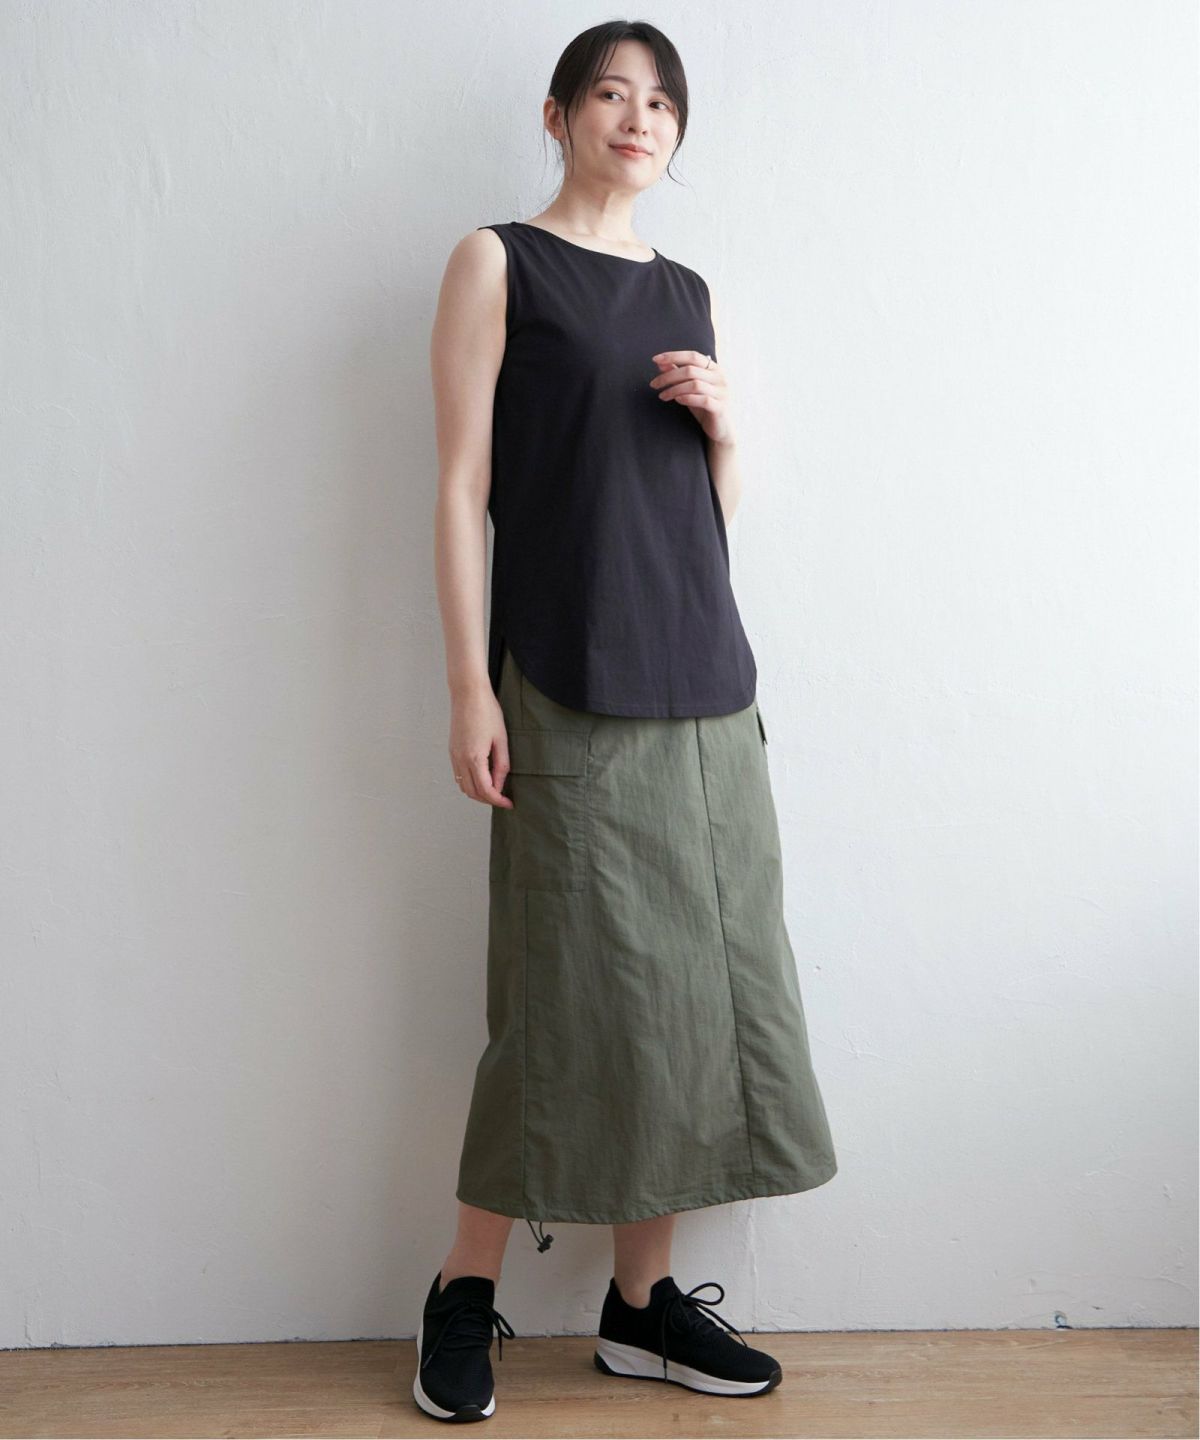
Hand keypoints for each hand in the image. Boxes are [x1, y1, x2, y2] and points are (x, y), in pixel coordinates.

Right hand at [449, 688, 513, 807]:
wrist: (468, 693)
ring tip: (495, 789)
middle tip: (504, 798)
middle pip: (473, 793)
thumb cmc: (487, 712)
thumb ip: (501, 765)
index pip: (486, 790)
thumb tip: (500, 785)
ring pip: (464, 786)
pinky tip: (483, 777)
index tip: (509, 803)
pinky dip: (470, 783)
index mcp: (474, 758)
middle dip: (488, 800)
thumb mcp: (501, 739)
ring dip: (478, 793)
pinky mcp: (452, 751)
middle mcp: (460, 760)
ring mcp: (454, 756)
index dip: (498, 801)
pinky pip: (459, 775)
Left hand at [649, 350, 735, 446]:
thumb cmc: (704, 407)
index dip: (673, 356)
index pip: (693, 356)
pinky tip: (677, 400)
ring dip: (674, 389)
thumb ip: (678, 375)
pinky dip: (687, 398)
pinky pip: (703, 399)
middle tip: (654, 384)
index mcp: (714, 368)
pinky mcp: (720, 407)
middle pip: (690, 370)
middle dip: (668, 376)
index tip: (655, 359)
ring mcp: (722, 392)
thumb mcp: (689, 389)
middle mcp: (720, 377)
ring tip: (662, 396)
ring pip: (694, 384)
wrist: (720, 429)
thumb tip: (661, 364)